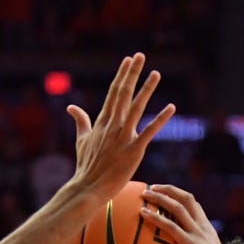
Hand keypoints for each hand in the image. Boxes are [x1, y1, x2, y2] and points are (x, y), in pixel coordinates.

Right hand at [67, 53, 175, 201]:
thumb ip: (81, 121)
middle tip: (140, 55)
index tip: (128, 59)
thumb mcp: (82, 140)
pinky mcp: (134, 150)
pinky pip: (150, 132)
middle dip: (132, 73)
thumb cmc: (86, 166)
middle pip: (124, 93)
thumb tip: (71, 107)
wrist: (88, 187)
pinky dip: (161, 119)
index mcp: (102, 121)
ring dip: (147, 89)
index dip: (122, 75)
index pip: (114, 92)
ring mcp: (123, 137)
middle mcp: (112, 125)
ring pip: (137, 108)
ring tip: (156, 73)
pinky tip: (171, 108)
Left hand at [139, 184, 238, 243]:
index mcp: (207, 228)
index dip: (179, 195)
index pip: (194, 204)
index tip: (165, 192)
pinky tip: (142, 214)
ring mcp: (196, 234)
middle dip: (169, 189)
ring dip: (160, 197)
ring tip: (144, 194)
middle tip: (152, 187)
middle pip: (186, 198)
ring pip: (177, 207)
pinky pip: (170, 226)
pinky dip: (155, 217)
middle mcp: (203, 227)